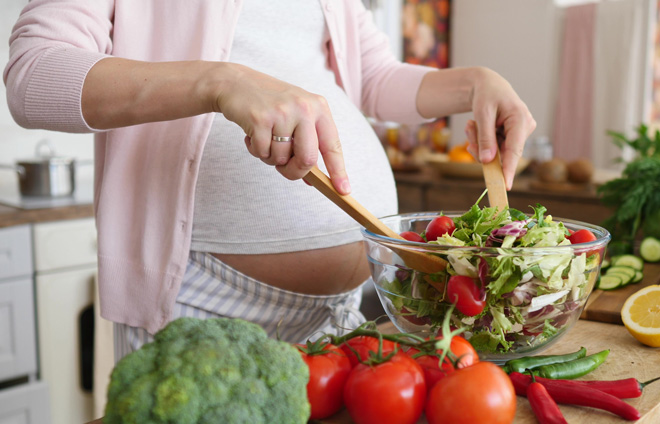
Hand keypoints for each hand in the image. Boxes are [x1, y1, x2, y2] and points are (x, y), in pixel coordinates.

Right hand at [214, 64, 350, 193]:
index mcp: (318, 107)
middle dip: (294, 171)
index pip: (333, 146)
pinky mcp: (260, 118)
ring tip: (264, 138)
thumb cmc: (269, 104)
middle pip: (308, 159)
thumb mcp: (296, 116)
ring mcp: (282, 112)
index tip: (343, 191)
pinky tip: (252, 133)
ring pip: (281, 158)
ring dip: (270, 157)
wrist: (236, 82)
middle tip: (283, 169)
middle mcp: (304, 108)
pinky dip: (255, 149)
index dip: (338, 171)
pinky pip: (261, 152)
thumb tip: (313, 180)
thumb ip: (307, 144)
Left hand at [464, 68, 535, 189]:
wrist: (488, 85)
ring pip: (496, 152)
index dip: (509, 170)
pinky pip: (495, 148)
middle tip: (469, 132)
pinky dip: (483, 141)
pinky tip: (477, 127)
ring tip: (471, 125)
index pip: (514, 150)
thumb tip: (486, 161)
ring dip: (480, 142)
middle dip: (482, 148)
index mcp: (521, 119)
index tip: (505, 186)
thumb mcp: (482, 114)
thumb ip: (485, 138)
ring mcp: (520, 133)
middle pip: (503, 153)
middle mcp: (525, 128)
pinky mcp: (513, 137)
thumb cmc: (486, 95)